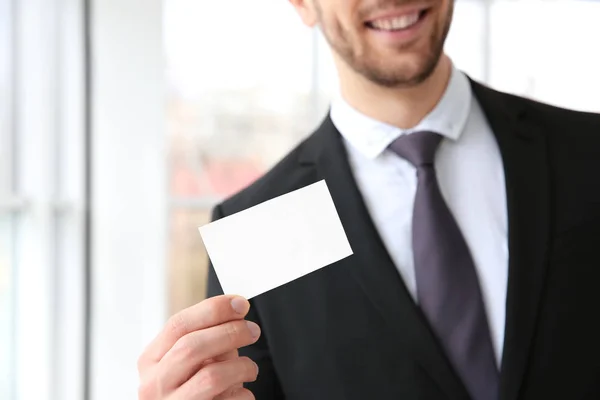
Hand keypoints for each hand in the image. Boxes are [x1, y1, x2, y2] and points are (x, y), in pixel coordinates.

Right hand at [137, 295, 260, 399]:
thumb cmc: (192, 390)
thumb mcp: (189, 362)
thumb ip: (206, 340)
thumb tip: (235, 314)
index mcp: (151, 360)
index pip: (178, 325)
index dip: (213, 309)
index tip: (239, 303)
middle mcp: (154, 384)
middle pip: (192, 347)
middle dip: (229, 333)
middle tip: (252, 330)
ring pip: (211, 376)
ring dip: (241, 366)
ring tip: (250, 369)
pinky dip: (244, 393)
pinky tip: (240, 392)